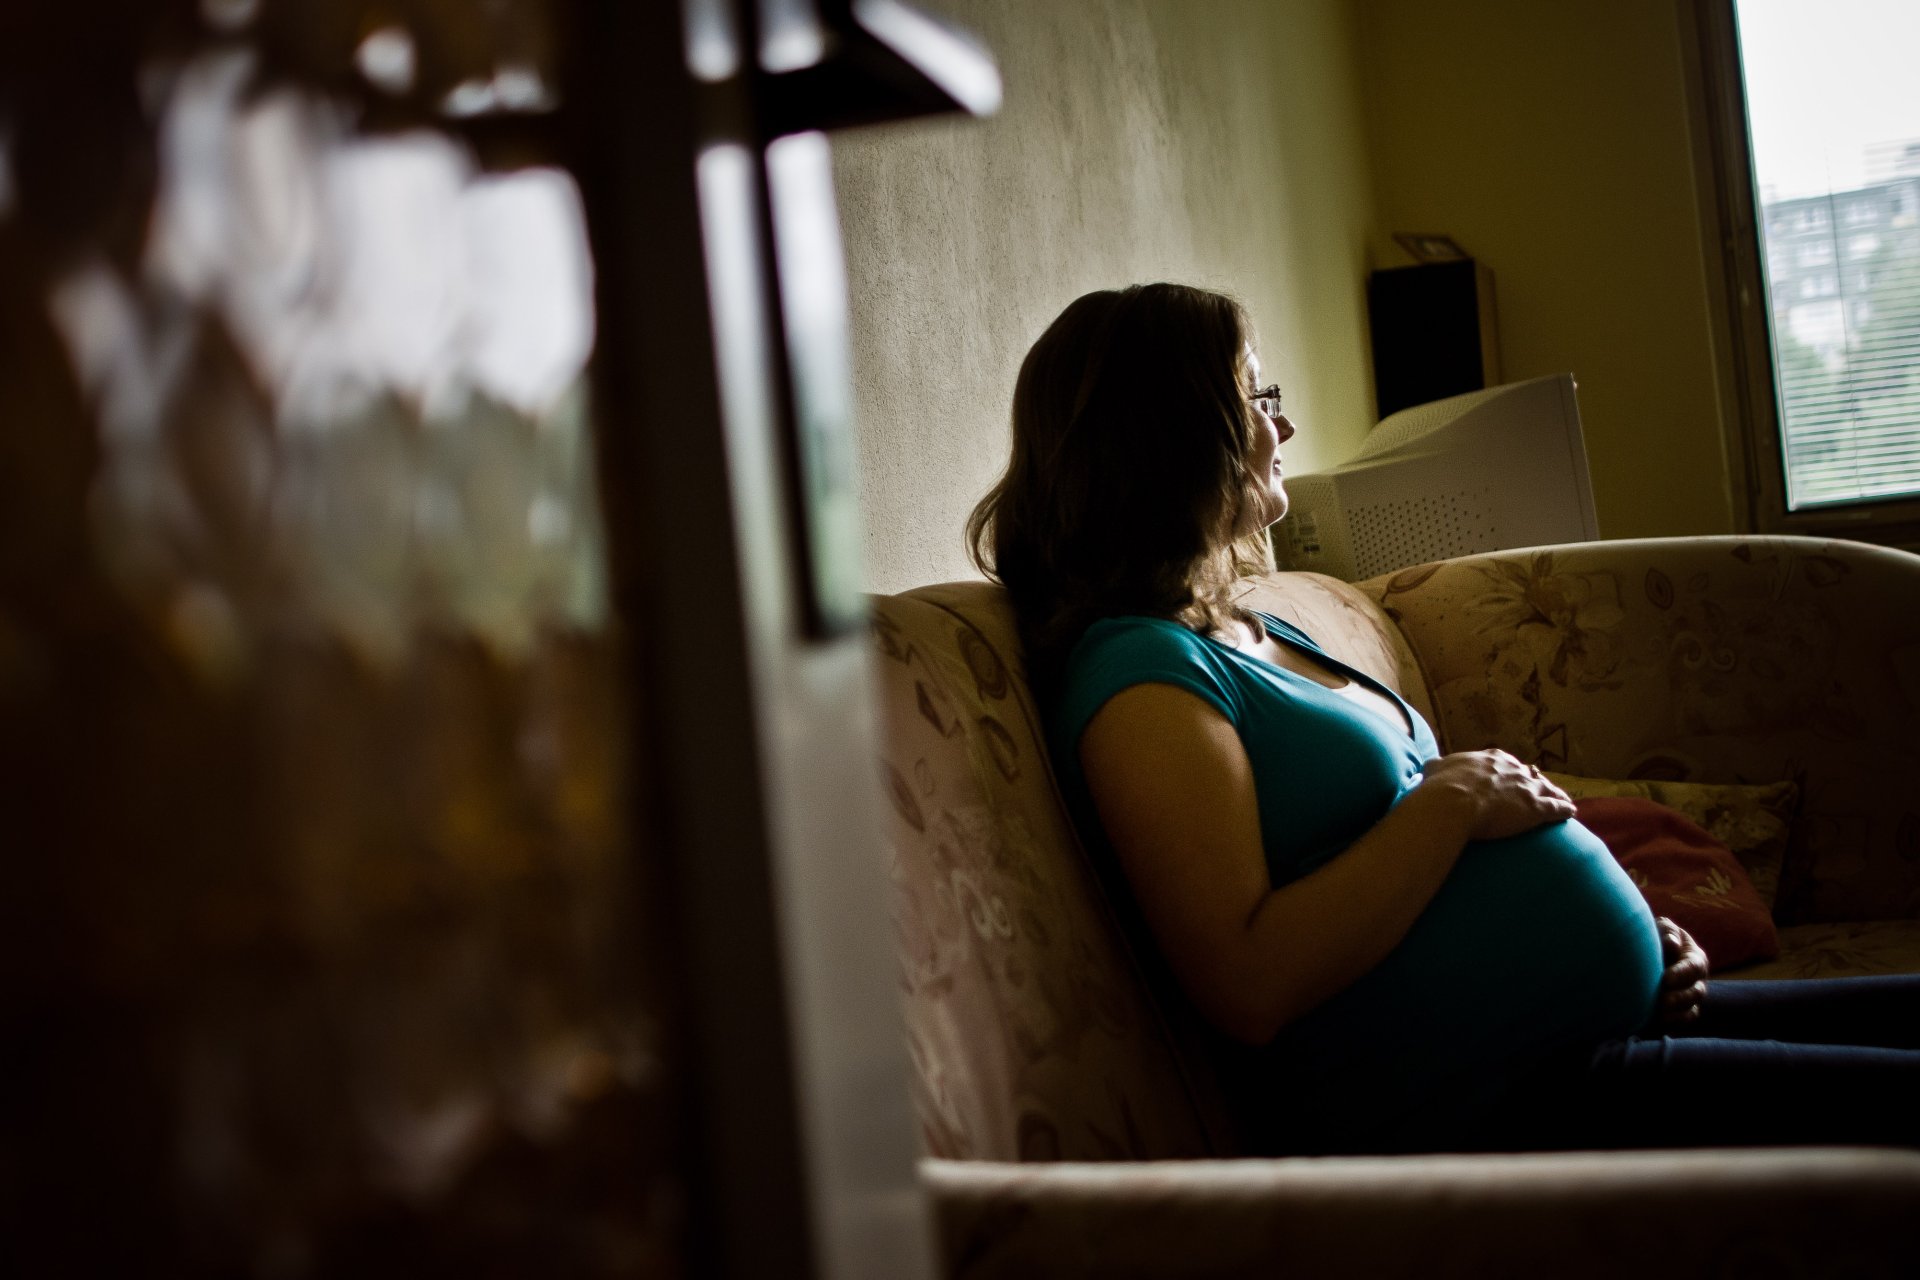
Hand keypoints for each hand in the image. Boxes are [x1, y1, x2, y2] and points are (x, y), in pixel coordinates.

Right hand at [1417, 749, 1575, 840]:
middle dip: (1535, 781)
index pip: (1506, 762)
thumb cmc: (1442, 786)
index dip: (1510, 770)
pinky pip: (1556, 807)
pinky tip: (1571, 812)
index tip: (1512, 775)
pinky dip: (1565, 809)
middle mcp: (1513, 769)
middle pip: (1530, 774)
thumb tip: (1433, 766)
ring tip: (1562, 799)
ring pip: (1548, 789)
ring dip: (1555, 793)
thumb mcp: (1436, 768)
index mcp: (1491, 759)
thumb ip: (1439, 766)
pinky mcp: (1536, 808)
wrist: (1454, 802)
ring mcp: (1527, 787)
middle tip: (1539, 787)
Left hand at [1655, 916, 1708, 1025]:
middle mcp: (1696, 981)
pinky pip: (1680, 1023)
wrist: (1640, 958)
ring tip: (1657, 1013)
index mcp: (1695, 959)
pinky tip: (1654, 1021)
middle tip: (1661, 1000)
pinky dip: (1670, 1024)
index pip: (1694, 967)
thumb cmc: (1654, 938)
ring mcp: (1690, 1000)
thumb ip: (1667, 932)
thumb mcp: (1660, 929)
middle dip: (1679, 998)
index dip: (1682, 974)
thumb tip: (1672, 944)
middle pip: (1695, 993)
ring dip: (1675, 1014)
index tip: (1666, 979)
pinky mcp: (1679, 1014)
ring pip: (1690, 1011)